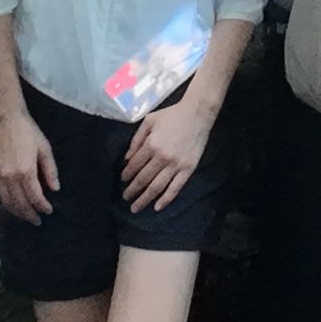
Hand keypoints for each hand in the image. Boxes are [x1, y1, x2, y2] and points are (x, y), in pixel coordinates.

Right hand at [0, 110, 57, 222]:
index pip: (35, 197)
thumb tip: (55, 189)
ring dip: (17, 212)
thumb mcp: (45, 148)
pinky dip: (7, 203)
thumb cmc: (28, 131)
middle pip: (20, 204)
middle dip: (29, 215)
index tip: (49, 211)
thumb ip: (50, 170)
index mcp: (25, 171)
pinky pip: (0, 194)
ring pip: (8, 202)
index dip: (42, 206)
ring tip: (26, 217)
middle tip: (37, 221)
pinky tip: (14, 204)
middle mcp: (10, 177)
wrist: (5, 118)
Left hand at [122, 93, 214, 210]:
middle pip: (143, 179)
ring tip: (136, 207)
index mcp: (151, 144)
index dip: (127, 174)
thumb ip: (136, 139)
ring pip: (157, 187)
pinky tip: (157, 207)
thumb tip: (127, 158)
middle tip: (125, 197)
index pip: (134, 165)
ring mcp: (176, 165)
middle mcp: (162, 157)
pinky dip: (166, 200)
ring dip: (144, 199)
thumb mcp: (149, 120)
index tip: (123, 180)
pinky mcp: (188, 169)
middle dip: (132, 190)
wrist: (197, 113)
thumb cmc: (172, 115)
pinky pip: (175, 188)